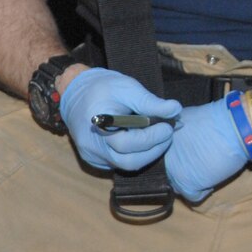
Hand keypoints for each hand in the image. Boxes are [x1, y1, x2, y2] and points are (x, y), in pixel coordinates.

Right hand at [57, 68, 179, 172]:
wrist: (76, 92)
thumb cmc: (103, 87)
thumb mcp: (127, 87)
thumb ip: (150, 101)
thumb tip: (176, 110)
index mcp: (97, 124)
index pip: (126, 143)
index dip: (151, 138)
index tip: (168, 126)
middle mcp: (91, 145)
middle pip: (128, 161)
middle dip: (154, 149)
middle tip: (168, 133)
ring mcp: (91, 155)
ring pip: (125, 165)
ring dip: (148, 154)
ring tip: (159, 136)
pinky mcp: (94, 159)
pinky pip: (119, 163)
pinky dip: (136, 154)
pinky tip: (144, 140)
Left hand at [163, 92, 251, 202]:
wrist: (232, 127)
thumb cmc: (215, 119)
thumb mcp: (186, 118)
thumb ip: (177, 128)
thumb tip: (179, 133)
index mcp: (162, 140)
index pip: (163, 157)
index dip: (179, 156)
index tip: (192, 153)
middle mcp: (163, 156)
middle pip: (170, 171)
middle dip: (184, 169)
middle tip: (200, 164)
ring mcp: (173, 171)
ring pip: (179, 185)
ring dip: (193, 181)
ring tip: (208, 172)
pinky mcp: (187, 184)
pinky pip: (193, 196)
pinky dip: (205, 191)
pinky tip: (213, 180)